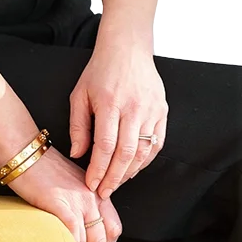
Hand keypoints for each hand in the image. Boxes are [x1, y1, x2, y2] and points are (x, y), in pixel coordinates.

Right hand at [2, 143, 120, 241]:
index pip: (114, 227)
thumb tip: (79, 226)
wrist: (24, 152)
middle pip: (106, 237)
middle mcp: (92, 196)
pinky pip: (75, 234)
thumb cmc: (41, 168)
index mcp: (97, 192)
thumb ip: (81, 201)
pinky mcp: (60, 203)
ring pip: (93, 240)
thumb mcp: (71, 183)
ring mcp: (78, 200)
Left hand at [68, 34, 167, 199]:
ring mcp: (151, 110)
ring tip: (116, 183)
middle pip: (125, 154)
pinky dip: (146, 160)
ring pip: (143, 152)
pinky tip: (133, 168)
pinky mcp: (162, 111)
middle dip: (114, 178)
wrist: (127, 50)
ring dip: (130, 172)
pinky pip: (157, 143)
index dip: (98, 169)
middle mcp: (133, 109)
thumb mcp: (79, 95)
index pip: (105, 146)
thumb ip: (78, 126)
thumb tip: (78, 154)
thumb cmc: (100, 71)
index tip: (91, 184)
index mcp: (110, 104)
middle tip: (104, 192)